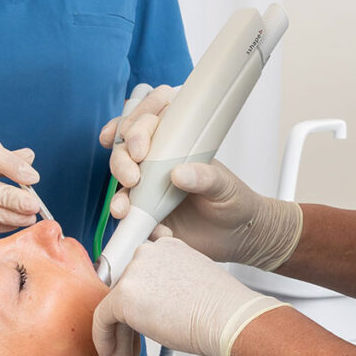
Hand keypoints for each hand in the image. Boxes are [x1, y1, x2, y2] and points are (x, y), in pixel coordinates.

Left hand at [92, 236, 288, 355]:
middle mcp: (148, 252)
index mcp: (167, 247)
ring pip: (115, 306)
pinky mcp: (124, 294)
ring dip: (119, 335)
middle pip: (126, 290)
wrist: (228, 318)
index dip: (139, 300)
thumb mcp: (195, 283)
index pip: (141, 272)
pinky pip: (102, 318)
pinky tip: (110, 354)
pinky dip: (103, 338)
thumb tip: (155, 304)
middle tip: (131, 345)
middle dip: (128, 321)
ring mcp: (135, 271)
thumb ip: (171, 283)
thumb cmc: (221, 309)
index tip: (142, 320)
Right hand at [100, 84, 302, 269]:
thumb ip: (205, 177)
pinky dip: (130, 220)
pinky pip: (128, 213)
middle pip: (125, 148)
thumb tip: (178, 173)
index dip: (137, 125)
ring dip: (118, 195)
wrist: (237, 236)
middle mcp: (157, 160)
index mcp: (177, 142)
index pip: (150, 119)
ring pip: (120, 181)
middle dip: (121, 159)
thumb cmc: (234, 200)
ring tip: (124, 209)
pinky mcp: (145, 214)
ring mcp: (148, 187)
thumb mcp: (225, 185)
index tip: (139, 146)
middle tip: (132, 177)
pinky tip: (152, 229)